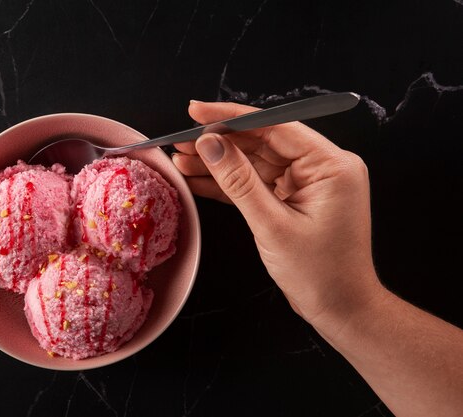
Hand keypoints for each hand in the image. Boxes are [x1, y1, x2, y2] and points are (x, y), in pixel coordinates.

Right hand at [173, 101, 384, 332]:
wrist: (340, 309)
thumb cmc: (319, 273)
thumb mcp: (272, 225)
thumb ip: (239, 181)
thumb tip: (210, 143)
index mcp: (330, 165)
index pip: (275, 126)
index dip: (232, 117)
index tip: (197, 111)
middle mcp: (321, 167)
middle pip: (261, 142)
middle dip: (219, 142)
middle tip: (181, 139)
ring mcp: (306, 183)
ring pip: (254, 163)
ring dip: (218, 163)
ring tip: (181, 159)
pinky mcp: (293, 199)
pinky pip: (256, 184)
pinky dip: (228, 184)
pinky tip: (198, 179)